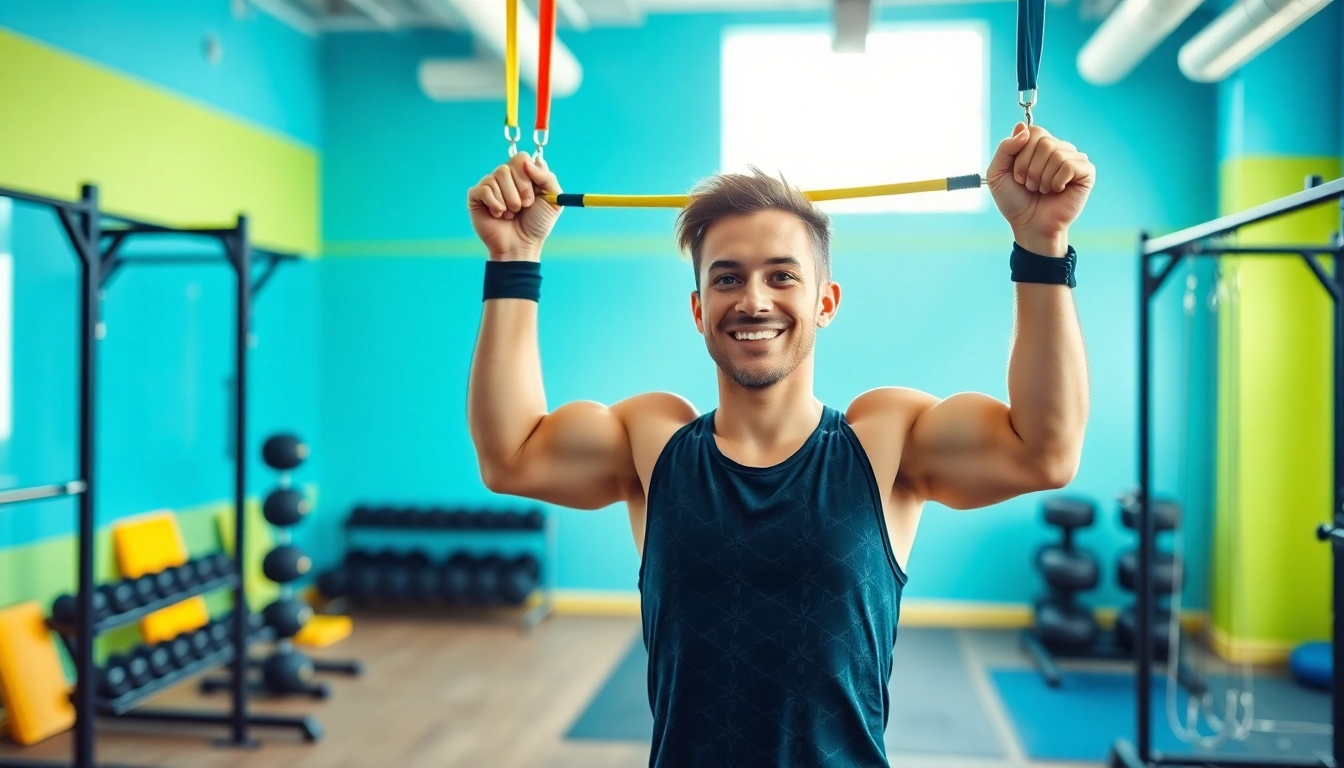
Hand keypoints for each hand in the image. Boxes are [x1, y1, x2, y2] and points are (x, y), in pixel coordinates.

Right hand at [467, 152, 562, 261]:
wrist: (521, 246)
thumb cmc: (537, 224)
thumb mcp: (553, 200)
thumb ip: (547, 177)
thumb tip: (528, 163)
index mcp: (523, 175)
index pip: (522, 158)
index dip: (528, 175)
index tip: (534, 193)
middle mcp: (505, 177)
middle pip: (508, 166)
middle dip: (521, 190)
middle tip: (524, 206)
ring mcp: (490, 185)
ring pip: (497, 176)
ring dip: (509, 200)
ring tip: (511, 213)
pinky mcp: (476, 196)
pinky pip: (484, 189)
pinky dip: (495, 204)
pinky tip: (498, 215)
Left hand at [987, 124, 1094, 255]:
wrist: (1028, 225)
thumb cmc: (1015, 201)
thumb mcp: (998, 173)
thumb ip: (1005, 148)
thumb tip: (1023, 128)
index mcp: (1039, 146)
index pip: (1032, 131)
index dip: (1021, 154)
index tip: (1017, 174)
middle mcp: (1058, 148)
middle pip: (1043, 141)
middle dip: (1029, 168)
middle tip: (1029, 185)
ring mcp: (1073, 159)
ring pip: (1056, 153)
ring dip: (1042, 178)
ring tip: (1042, 190)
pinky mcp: (1086, 172)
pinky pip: (1069, 165)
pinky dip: (1057, 181)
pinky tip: (1057, 190)